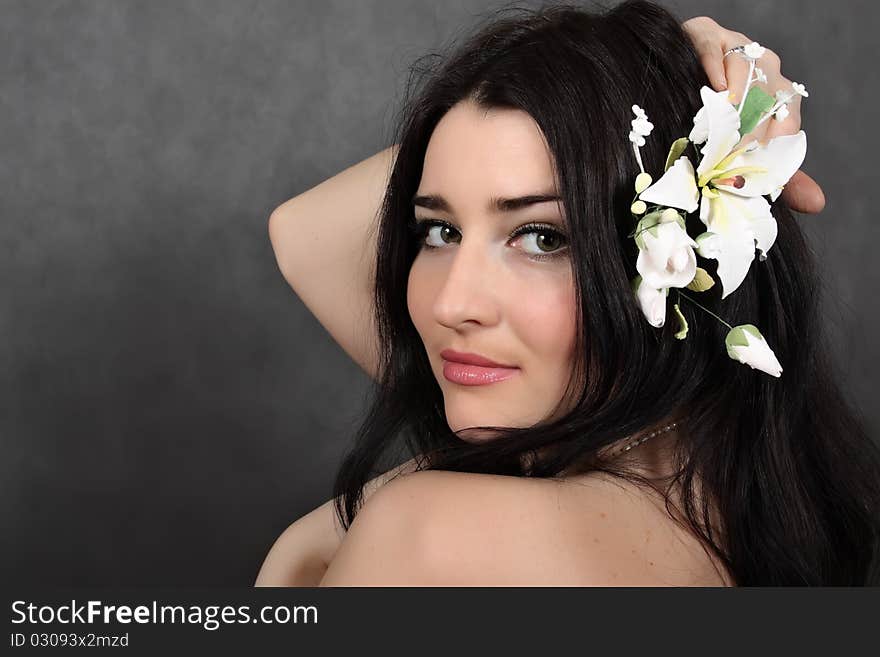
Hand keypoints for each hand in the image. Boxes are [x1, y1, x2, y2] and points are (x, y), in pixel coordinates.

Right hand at [682, 16, 825, 213]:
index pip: (788, 115)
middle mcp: (764, 70)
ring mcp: (737, 48)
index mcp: (778, 97)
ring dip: (738, 98)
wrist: (667, 86)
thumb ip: (779, 177)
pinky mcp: (707, 35)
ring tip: (724, 125)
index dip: (776, 139)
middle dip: (753, 125)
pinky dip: (715, 66)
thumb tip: (817, 203)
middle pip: (769, 93)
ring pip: (748, 68)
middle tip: (735, 153)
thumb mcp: (746, 152)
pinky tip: (713, 89)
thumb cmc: (710, 127)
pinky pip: (714, 47)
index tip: (757, 163)